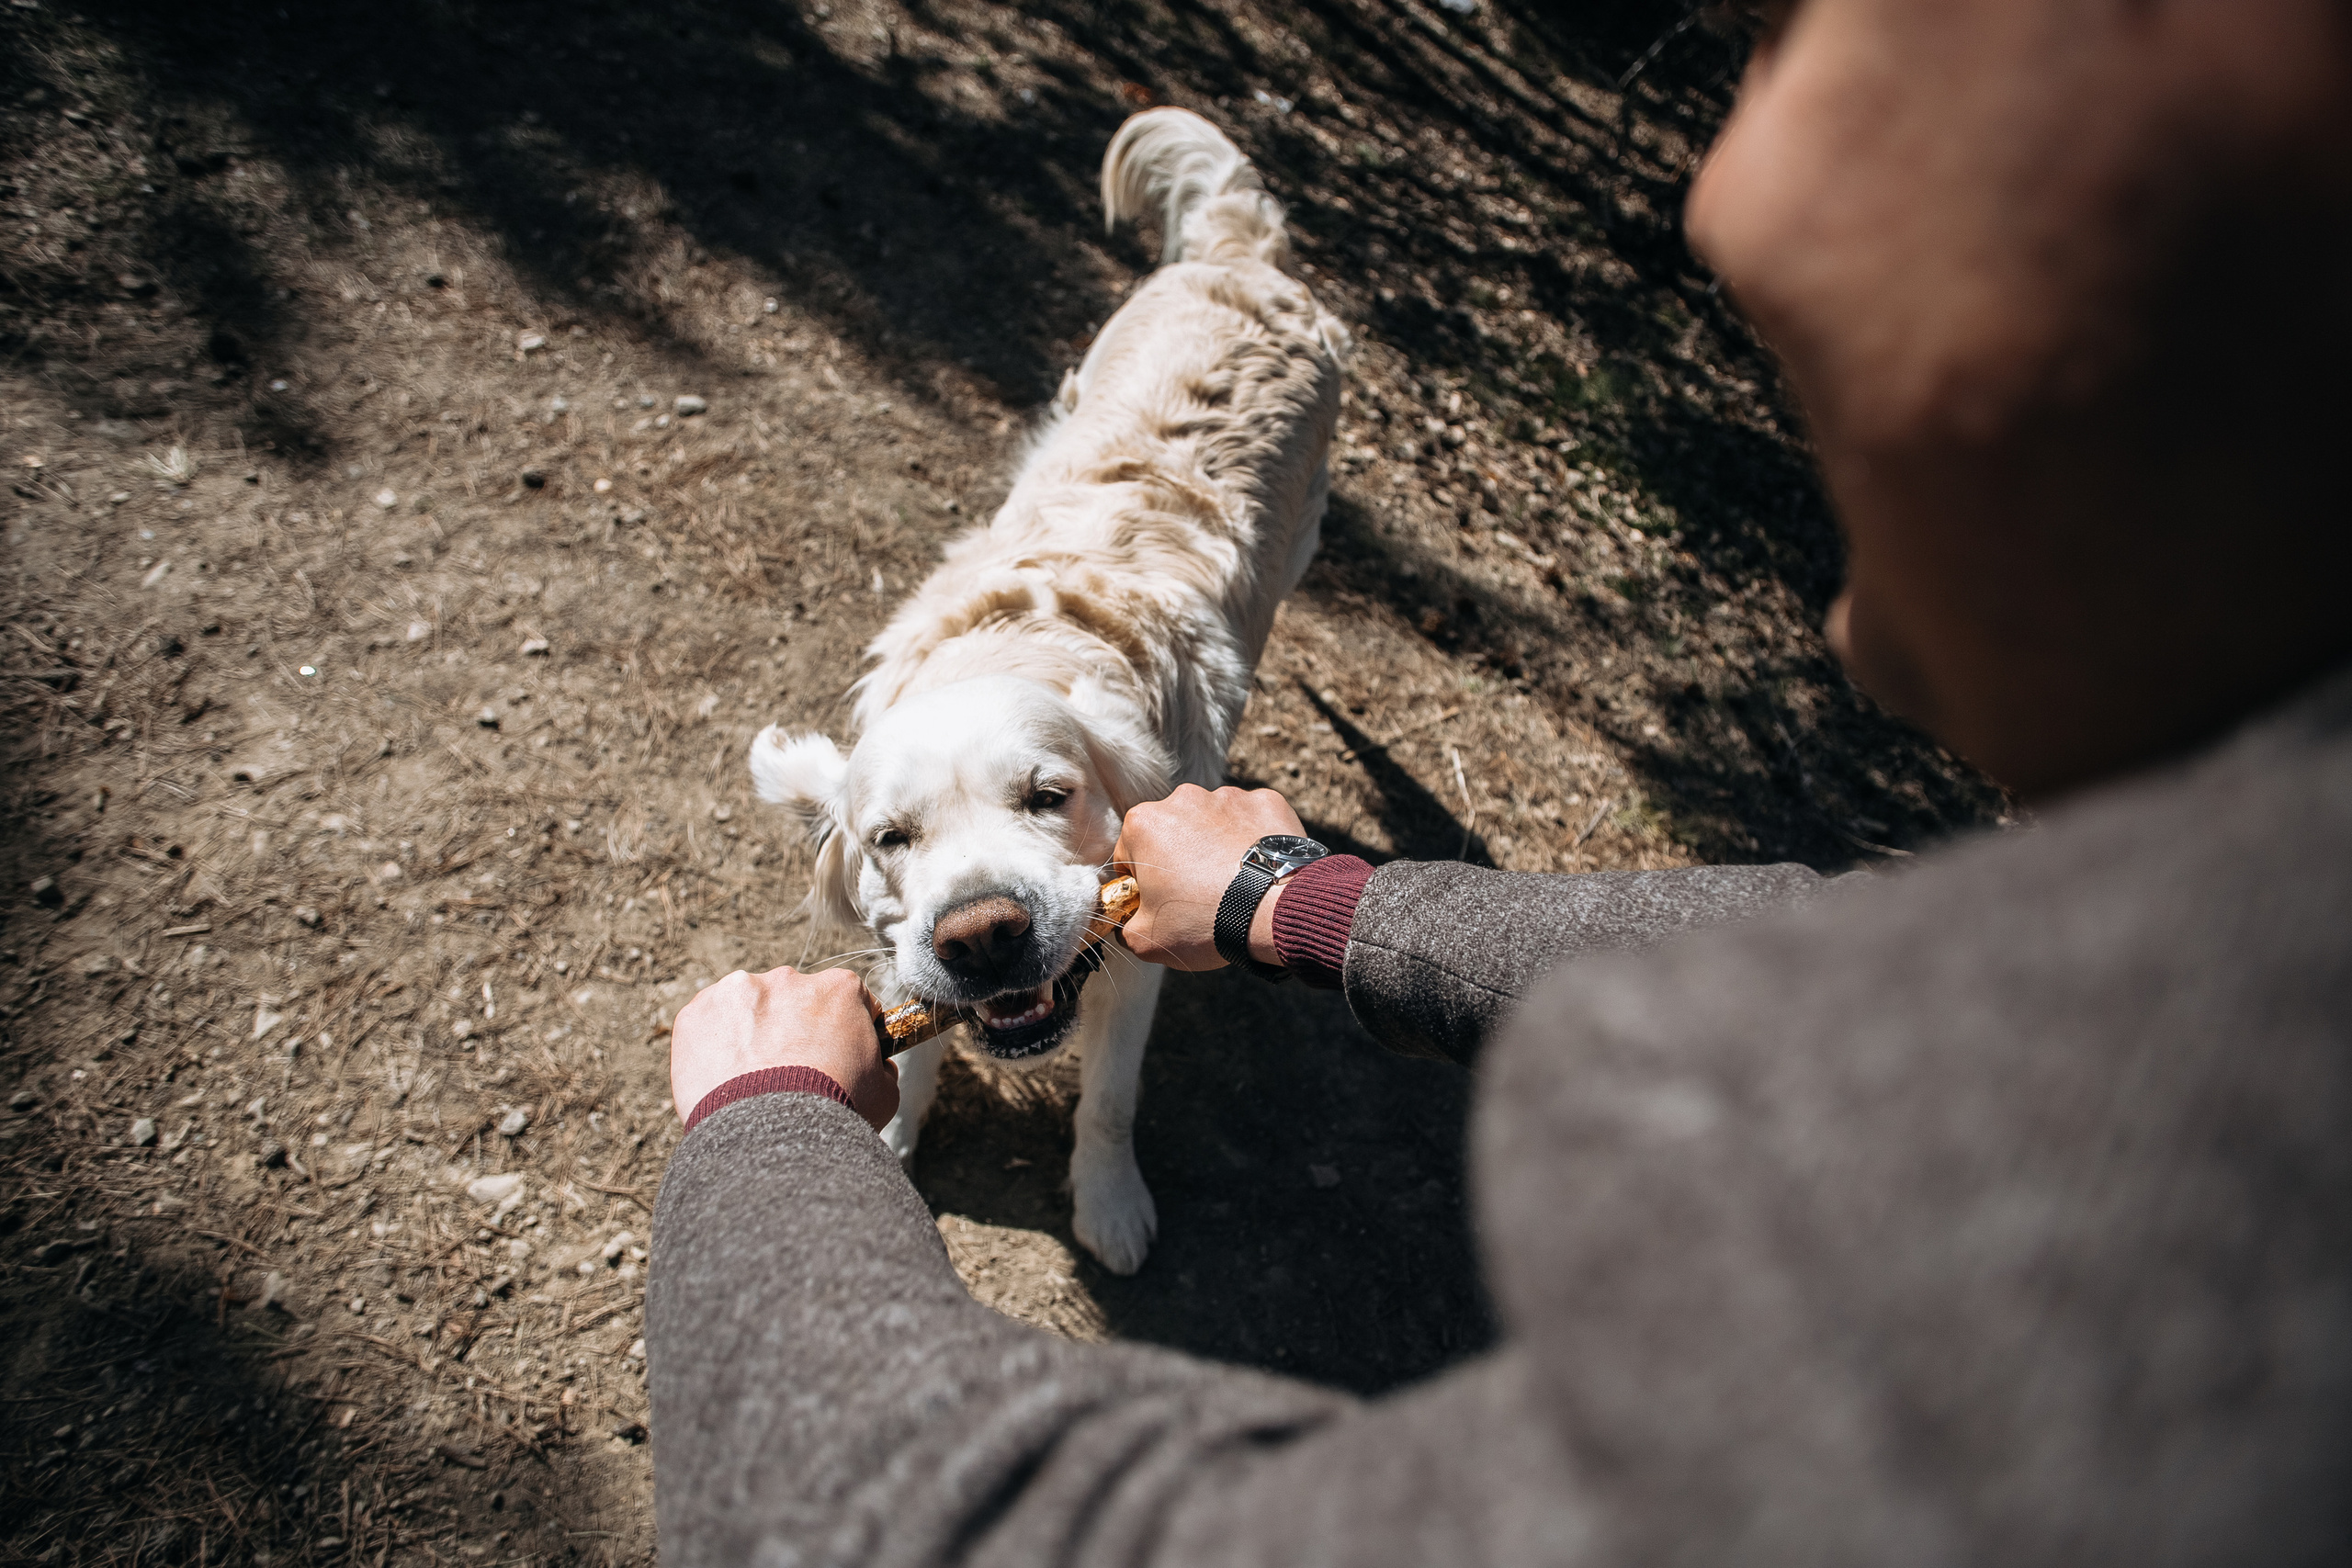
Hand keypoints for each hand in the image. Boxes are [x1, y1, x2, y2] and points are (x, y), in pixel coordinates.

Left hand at [668, 966, 898, 1131]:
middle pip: (793, 1002)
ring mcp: (737, 992)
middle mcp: (787, 978)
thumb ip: (882, 1067)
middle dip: (793, 1031)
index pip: (847, 1000)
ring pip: (747, 1012)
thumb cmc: (835, 1111)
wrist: (773, 1137)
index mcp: (838, 988)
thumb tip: (878, 1065)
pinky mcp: (696, 1014)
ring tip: (753, 1086)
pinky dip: (715, 1049)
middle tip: (791, 1078)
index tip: (837, 1057)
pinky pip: (708, 1027)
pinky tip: (726, 1082)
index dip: (844, 1030)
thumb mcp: (885, 1091)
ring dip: (752, 1037)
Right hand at [1113, 784, 1304, 970]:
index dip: (1143, 883)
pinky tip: (1258, 869)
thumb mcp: (1145, 940)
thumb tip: (1131, 923)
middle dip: (1179, 859)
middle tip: (1198, 897)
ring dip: (1215, 846)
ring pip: (1212, 823)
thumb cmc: (1204, 922)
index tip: (1162, 903)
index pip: (1130, 855)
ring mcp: (1227, 797)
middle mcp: (1183, 799)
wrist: (1273, 913)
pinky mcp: (1266, 802)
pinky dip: (1252, 840)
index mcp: (1143, 824)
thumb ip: (1127, 926)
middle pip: (1171, 832)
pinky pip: (1252, 820)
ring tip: (1233, 884)